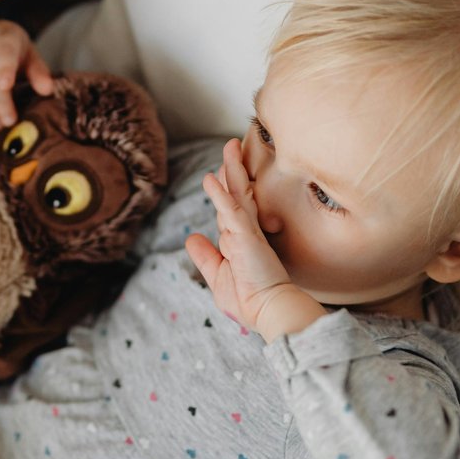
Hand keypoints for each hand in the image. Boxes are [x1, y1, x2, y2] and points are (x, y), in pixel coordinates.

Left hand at [184, 139, 323, 341]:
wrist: (268, 312)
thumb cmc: (248, 301)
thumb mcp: (218, 276)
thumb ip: (205, 256)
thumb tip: (190, 237)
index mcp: (239, 241)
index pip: (228, 209)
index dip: (224, 189)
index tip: (221, 171)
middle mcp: (244, 232)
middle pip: (236, 193)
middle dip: (233, 169)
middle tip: (232, 146)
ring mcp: (246, 232)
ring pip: (237, 194)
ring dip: (232, 169)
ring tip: (230, 146)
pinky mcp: (246, 237)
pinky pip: (230, 210)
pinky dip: (220, 194)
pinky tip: (211, 178)